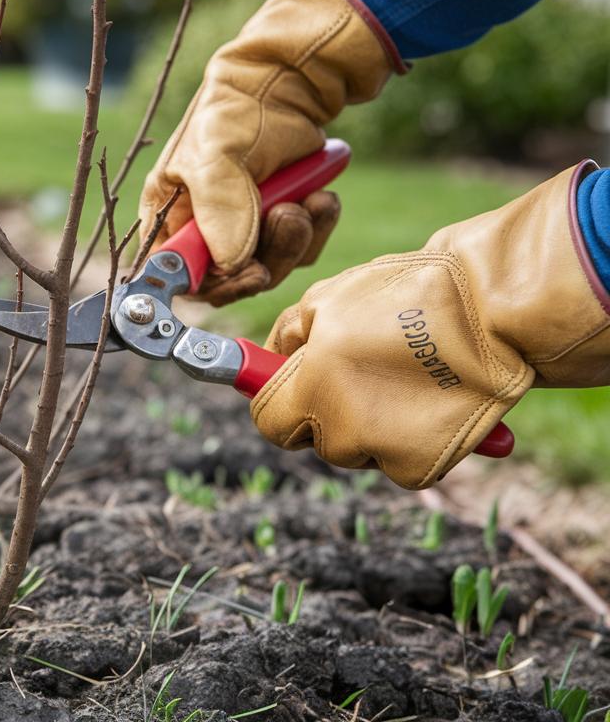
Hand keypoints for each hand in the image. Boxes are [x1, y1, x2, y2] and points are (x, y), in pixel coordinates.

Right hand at [140, 0, 401, 304]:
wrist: (291, 82)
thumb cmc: (236, 111)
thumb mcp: (216, 155)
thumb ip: (218, 209)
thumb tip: (230, 264)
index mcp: (169, 215)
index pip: (177, 273)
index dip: (210, 283)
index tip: (247, 270)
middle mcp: (203, 229)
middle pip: (229, 280)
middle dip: (266, 257)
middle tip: (287, 217)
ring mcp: (245, 229)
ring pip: (271, 268)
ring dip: (296, 239)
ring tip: (307, 199)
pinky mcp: (280, 223)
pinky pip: (301, 250)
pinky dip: (317, 227)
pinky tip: (321, 196)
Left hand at [250, 162, 609, 488]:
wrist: (495, 311)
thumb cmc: (408, 293)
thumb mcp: (329, 298)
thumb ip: (287, 336)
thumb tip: (267, 361)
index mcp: (310, 387)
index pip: (269, 421)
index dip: (278, 402)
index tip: (292, 387)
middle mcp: (341, 430)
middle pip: (317, 439)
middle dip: (330, 412)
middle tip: (365, 372)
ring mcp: (381, 453)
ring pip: (359, 450)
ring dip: (371, 426)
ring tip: (405, 377)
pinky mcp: (419, 468)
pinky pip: (398, 461)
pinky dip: (410, 439)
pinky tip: (431, 400)